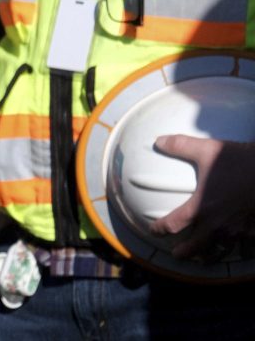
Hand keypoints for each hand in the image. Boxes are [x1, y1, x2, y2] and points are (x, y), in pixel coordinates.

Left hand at [148, 136, 254, 259]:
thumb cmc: (240, 161)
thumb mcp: (207, 149)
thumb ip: (180, 146)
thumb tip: (158, 141)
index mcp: (201, 208)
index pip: (174, 223)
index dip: (160, 228)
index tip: (154, 230)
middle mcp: (219, 224)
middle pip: (197, 246)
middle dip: (185, 252)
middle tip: (176, 255)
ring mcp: (239, 231)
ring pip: (221, 251)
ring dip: (209, 256)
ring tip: (204, 258)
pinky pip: (246, 248)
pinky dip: (239, 250)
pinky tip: (238, 249)